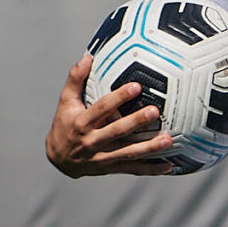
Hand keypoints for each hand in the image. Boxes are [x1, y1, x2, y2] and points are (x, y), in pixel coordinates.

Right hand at [45, 55, 174, 176]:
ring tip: (168, 140)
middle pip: (117, 131)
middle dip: (136, 122)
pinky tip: (169, 166)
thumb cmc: (65, 124)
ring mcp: (103, 156)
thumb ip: (75, 79)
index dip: (119, 97)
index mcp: (82, 122)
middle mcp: (93, 141)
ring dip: (149, 148)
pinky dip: (151, 169)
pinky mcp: (111, 167)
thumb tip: (88, 57)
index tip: (136, 86)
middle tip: (155, 111)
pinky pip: (133, 169)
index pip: (102, 108)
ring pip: (128, 152)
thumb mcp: (65, 101)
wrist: (59, 159)